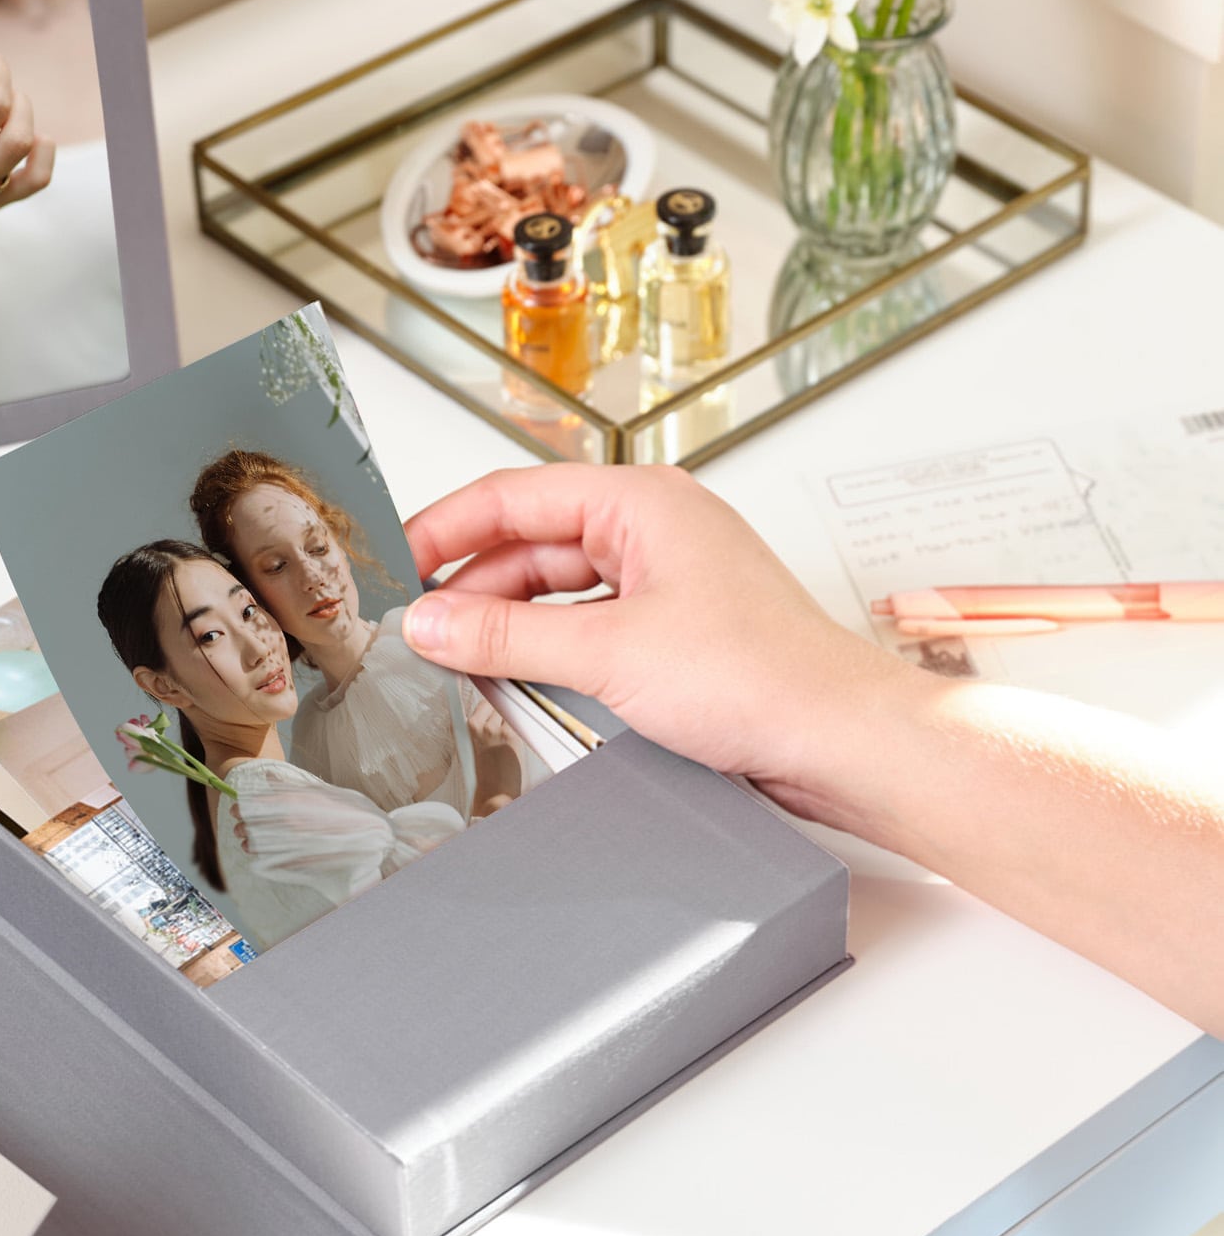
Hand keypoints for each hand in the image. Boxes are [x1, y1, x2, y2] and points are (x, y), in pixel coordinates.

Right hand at [403, 464, 910, 824]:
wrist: (840, 739)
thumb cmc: (763, 678)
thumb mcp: (608, 653)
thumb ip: (506, 636)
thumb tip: (432, 621)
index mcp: (641, 500)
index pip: (513, 495)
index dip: (445, 529)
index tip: (396, 566)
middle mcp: (654, 527)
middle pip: (531, 540)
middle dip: (471, 584)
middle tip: (416, 627)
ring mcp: (666, 577)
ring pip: (557, 585)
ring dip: (507, 619)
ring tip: (457, 656)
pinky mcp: (674, 627)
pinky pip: (587, 620)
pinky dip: (547, 644)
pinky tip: (517, 675)